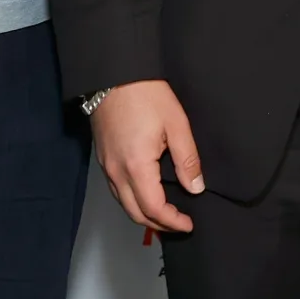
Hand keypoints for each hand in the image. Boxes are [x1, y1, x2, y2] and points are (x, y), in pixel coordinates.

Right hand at [90, 79, 203, 232]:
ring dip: (144, 215)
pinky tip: (146, 195)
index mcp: (136, 166)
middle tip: (179, 225)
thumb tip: (196, 187)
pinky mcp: (103, 158)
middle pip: (135, 213)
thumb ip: (187, 159)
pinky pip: (117, 190)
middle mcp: (117, 172)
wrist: (114, 73)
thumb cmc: (145, 94)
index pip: (154, 208)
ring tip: (166, 214)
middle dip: (158, 225)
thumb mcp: (176, 124)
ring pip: (123, 204)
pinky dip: (132, 201)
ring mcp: (107, 166)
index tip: (189, 224)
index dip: (172, 221)